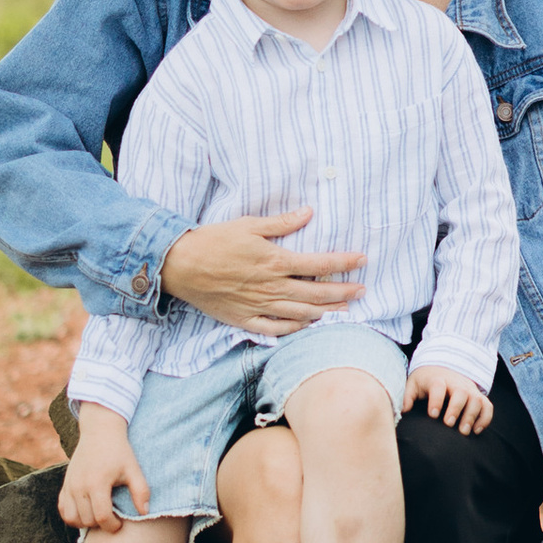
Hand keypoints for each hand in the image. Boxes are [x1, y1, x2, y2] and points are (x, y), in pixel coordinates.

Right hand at [61, 411, 139, 530]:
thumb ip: (141, 491)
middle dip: (101, 524)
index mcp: (97, 483)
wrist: (100, 431)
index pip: (101, 517)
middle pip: (87, 520)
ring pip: (72, 519)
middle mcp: (79, 486)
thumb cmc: (119, 451)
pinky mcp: (65, 484)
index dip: (112, 526)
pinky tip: (86, 510)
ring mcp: (69, 486)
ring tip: (99, 515)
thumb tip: (145, 512)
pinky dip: (73, 515)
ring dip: (86, 522)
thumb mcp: (133, 468)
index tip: (120, 523)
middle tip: (112, 517)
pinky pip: (63, 510)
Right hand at [160, 211, 364, 337]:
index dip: (344, 263)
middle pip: (316, 293)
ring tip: (344, 310)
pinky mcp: (244, 319)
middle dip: (343, 292)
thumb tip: (308, 212)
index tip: (362, 260)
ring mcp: (258, 305)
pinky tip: (306, 325)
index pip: (319, 264)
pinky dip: (294, 329)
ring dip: (325, 312)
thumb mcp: (249, 224)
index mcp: (275, 261)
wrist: (180, 265)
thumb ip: (281, 222)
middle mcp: (271, 287)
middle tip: (362, 291)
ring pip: (300, 314)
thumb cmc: (213, 240)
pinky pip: (274, 329)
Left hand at [404, 361, 492, 433]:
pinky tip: (476, 430)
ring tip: (463, 432)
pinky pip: (487, 406)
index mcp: (438, 379)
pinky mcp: (478, 396)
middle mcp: (456, 383)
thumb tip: (404, 411)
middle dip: (456, 408)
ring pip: (476, 400)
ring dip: (472, 416)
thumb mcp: (413, 383)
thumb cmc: (426, 380)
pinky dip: (485, 418)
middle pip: (461, 392)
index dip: (436, 400)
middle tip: (449, 424)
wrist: (443, 367)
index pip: (438, 386)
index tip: (432, 415)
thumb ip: (407, 396)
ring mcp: (470, 389)